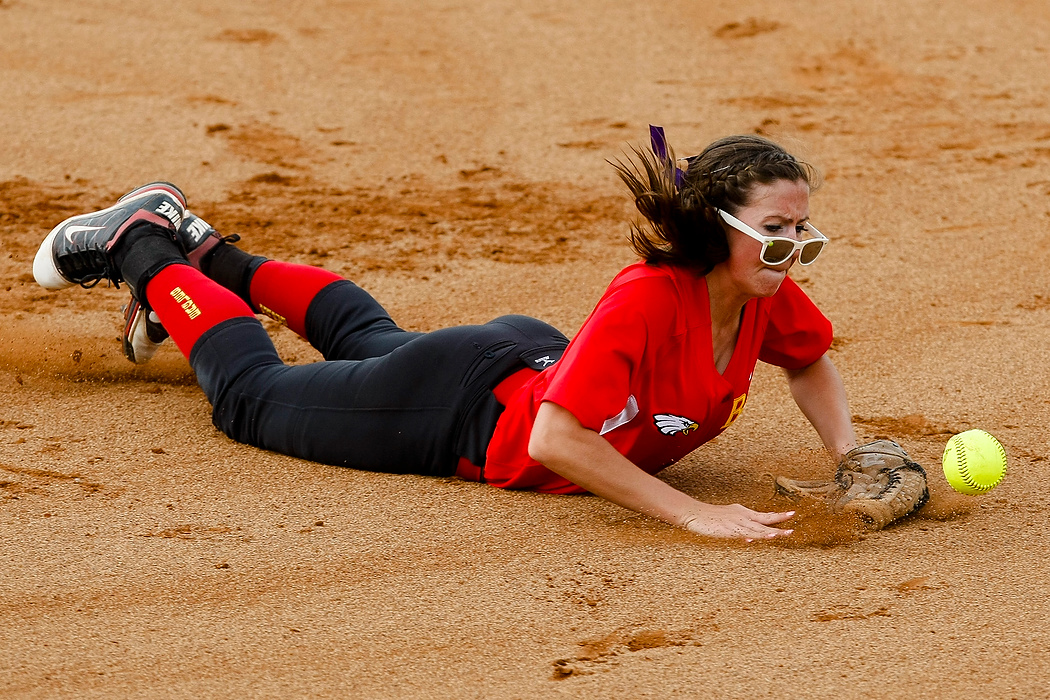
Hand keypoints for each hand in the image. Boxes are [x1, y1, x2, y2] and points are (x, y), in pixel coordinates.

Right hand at [678, 503, 794, 540]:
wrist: (692, 513)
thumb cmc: (708, 518)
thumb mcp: (727, 523)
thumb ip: (740, 531)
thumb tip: (751, 540)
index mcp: (742, 513)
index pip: (764, 515)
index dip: (778, 515)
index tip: (791, 514)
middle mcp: (742, 516)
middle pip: (764, 520)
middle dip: (779, 522)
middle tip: (793, 524)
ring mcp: (736, 522)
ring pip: (757, 529)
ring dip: (772, 532)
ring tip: (785, 533)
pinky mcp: (729, 529)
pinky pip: (745, 533)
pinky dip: (757, 535)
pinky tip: (765, 537)